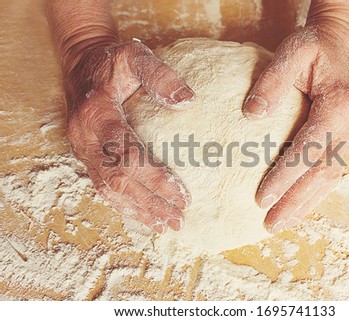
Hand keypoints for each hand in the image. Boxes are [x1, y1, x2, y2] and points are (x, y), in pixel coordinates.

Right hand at [64, 41, 194, 233]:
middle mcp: (85, 137)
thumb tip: (188, 102)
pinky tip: (144, 217)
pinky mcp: (86, 157)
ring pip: (108, 189)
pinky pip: (103, 187)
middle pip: (118, 180)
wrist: (82, 65)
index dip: (155, 177)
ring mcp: (82, 150)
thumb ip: (160, 76)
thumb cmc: (112, 63)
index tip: (183, 195)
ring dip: (138, 211)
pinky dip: (124, 206)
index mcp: (97, 113)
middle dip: (149, 203)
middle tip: (178, 219)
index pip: (127, 154)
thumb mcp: (135, 56)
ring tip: (165, 226)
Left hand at [243, 23, 348, 233]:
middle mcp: (348, 127)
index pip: (309, 149)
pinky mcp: (340, 139)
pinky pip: (328, 172)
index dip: (285, 176)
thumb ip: (273, 80)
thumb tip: (251, 114)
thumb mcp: (293, 51)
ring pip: (329, 179)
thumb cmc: (314, 47)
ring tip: (279, 223)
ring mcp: (347, 135)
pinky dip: (312, 193)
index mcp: (338, 107)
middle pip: (322, 174)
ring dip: (304, 204)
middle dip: (295, 202)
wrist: (339, 43)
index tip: (261, 197)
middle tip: (270, 224)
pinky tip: (295, 206)